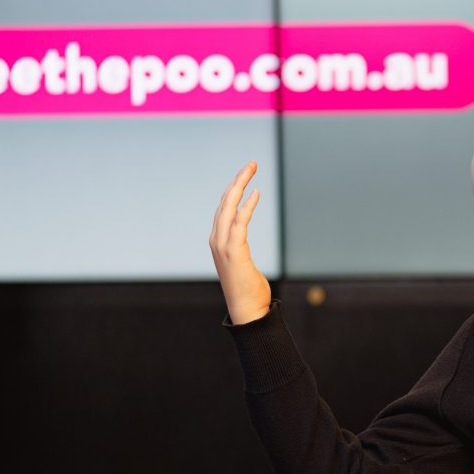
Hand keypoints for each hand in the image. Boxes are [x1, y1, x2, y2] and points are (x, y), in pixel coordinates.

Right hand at [209, 160, 271, 323]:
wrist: (246, 310)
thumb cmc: (247, 289)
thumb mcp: (241, 262)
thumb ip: (239, 247)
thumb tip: (242, 239)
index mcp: (218, 241)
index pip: (224, 208)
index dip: (234, 189)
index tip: (245, 174)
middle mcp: (217, 240)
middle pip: (225, 202)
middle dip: (238, 180)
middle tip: (251, 163)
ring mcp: (223, 245)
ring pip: (229, 207)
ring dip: (240, 186)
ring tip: (251, 169)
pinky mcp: (234, 251)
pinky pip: (239, 223)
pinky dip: (246, 206)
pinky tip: (256, 193)